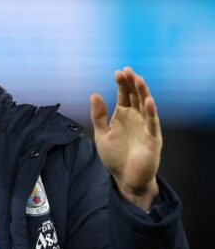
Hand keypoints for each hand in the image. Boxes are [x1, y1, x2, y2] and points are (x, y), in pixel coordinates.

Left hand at [90, 66, 161, 210]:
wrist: (125, 177)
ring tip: (139, 80)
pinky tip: (148, 101)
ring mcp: (145, 126)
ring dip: (143, 93)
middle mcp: (136, 118)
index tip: (118, 72)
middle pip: (135, 96)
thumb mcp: (102, 134)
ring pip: (146, 106)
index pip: (124, 95)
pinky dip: (151, 112)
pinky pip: (153, 122)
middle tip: (128, 70)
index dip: (122, 84)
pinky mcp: (153, 137)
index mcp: (123, 116)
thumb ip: (98, 116)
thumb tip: (94, 94)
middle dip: (132, 83)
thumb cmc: (114, 156)